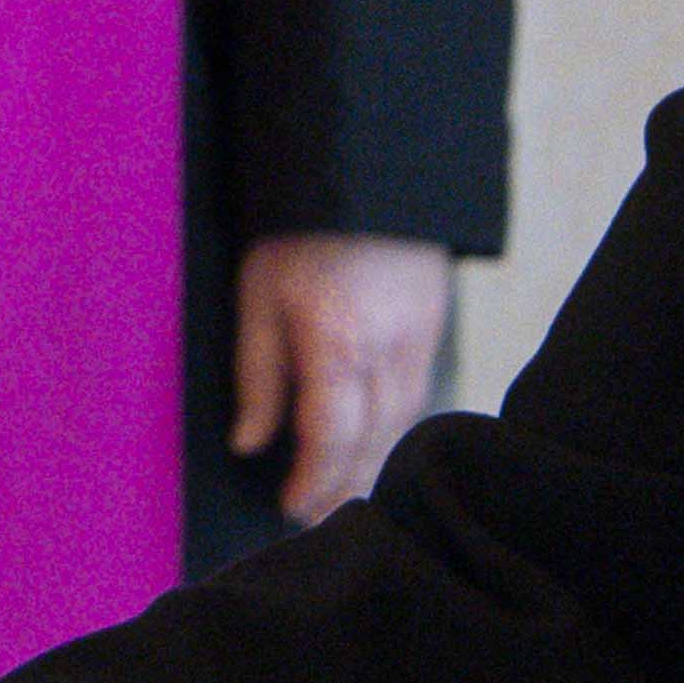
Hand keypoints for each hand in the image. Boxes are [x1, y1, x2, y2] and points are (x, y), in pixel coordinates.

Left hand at [231, 231, 451, 523]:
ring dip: (373, 461)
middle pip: (372, 439)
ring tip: (341, 489)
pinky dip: (395, 428)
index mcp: (337, 340)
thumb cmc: (298, 229)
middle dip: (344, 483)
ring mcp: (420, 336)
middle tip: (314, 514)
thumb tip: (249, 442)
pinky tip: (374, 442)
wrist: (363, 168)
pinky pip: (418, 394)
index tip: (292, 507)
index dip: (314, 480)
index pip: (331, 436)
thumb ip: (257, 374)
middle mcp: (388, 347)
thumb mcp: (258, 294)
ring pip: (403, 422)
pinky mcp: (434, 324)